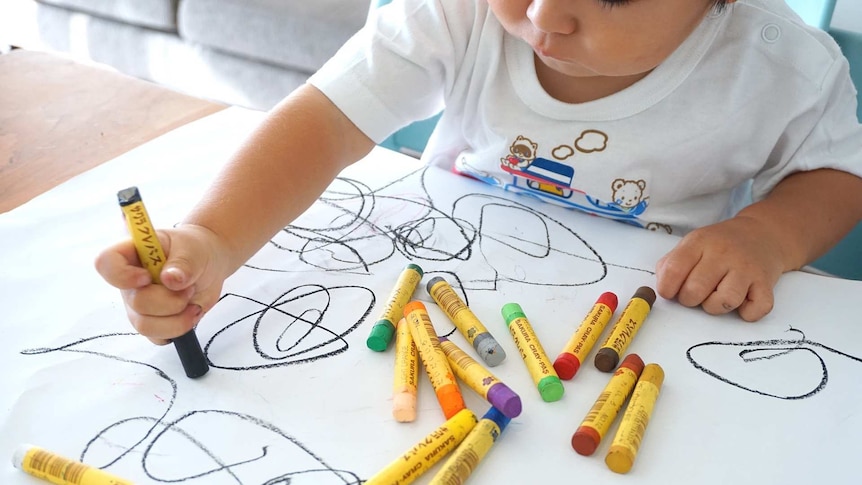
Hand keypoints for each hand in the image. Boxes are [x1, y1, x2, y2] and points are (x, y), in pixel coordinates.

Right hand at [94, 224, 230, 343]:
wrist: (210, 264)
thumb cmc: (195, 249)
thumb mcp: (194, 250)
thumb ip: (183, 263)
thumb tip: (170, 280)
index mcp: (132, 254)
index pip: (105, 263)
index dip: (123, 275)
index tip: (149, 277)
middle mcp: (130, 282)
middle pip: (136, 302)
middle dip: (170, 299)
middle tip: (189, 287)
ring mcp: (138, 305)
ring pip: (145, 325)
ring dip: (177, 317)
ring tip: (192, 301)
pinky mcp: (153, 322)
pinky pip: (158, 337)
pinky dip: (180, 329)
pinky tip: (191, 312)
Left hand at [655, 215, 785, 320]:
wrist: (763, 233)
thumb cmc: (720, 245)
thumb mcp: (692, 244)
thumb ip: (671, 264)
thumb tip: (662, 288)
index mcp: (699, 242)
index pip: (674, 270)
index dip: (666, 288)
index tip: (669, 292)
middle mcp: (723, 253)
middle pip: (695, 290)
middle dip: (689, 300)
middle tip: (695, 294)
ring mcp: (746, 267)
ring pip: (724, 302)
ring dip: (716, 307)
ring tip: (717, 296)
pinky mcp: (766, 282)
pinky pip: (755, 309)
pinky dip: (747, 313)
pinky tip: (742, 302)